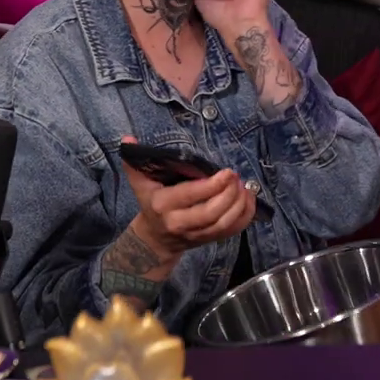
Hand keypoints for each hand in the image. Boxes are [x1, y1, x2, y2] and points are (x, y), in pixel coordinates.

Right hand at [121, 156, 256, 254]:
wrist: (155, 239)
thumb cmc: (151, 204)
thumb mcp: (140, 184)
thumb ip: (135, 162)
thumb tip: (129, 138)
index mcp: (163, 205)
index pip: (191, 195)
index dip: (212, 185)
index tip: (226, 172)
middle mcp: (180, 222)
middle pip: (210, 212)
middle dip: (229, 194)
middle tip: (237, 177)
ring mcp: (196, 234)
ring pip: (223, 224)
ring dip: (239, 205)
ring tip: (245, 187)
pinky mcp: (209, 240)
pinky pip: (231, 231)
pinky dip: (245, 217)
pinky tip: (250, 200)